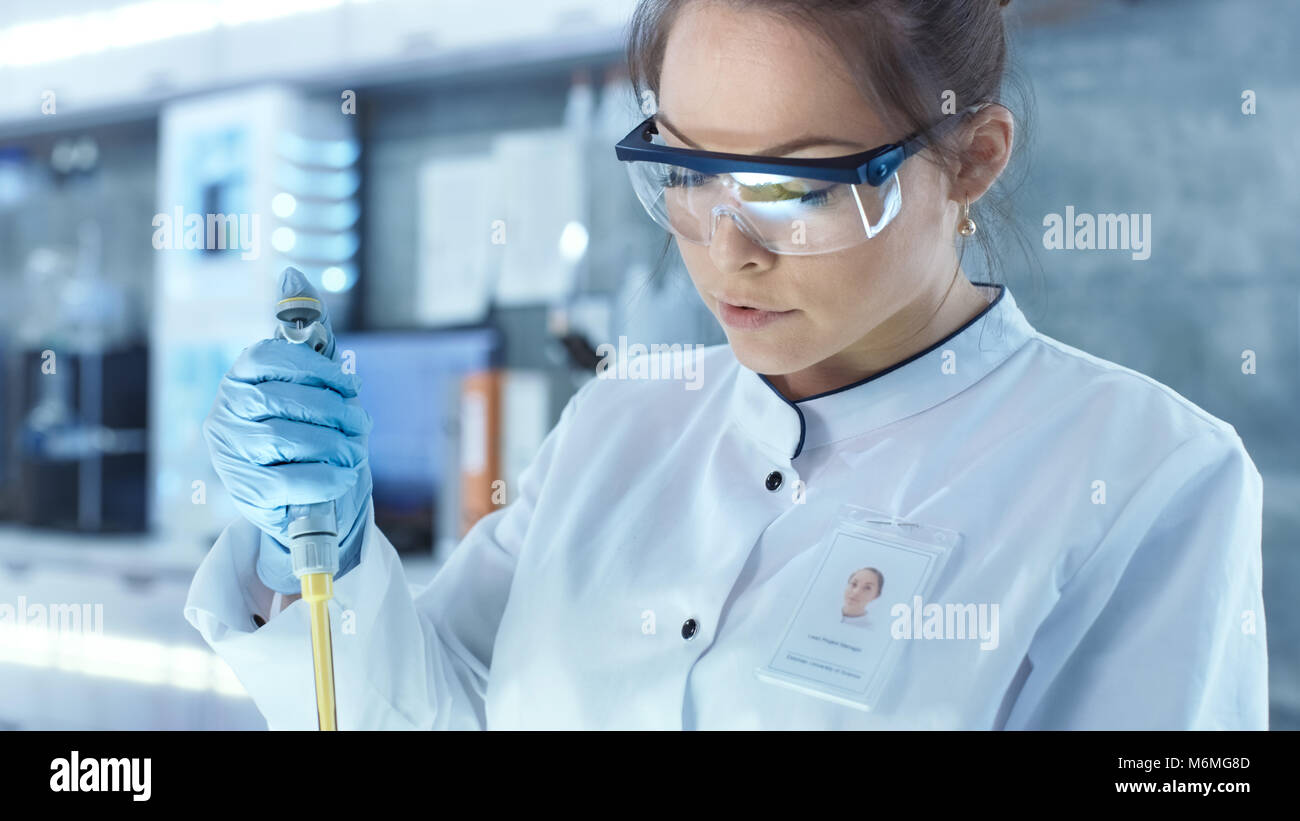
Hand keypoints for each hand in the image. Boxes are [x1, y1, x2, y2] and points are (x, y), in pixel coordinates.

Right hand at [203, 336, 372, 591]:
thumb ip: (309, 330)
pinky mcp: (244, 490)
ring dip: (333, 444)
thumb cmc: (312, 428)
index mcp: (240, 377)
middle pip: (284, 400)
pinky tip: (343, 476)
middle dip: (335, 411)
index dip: (317, 368)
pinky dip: (325, 478)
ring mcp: (230, 452)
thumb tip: (292, 274)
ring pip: (284, 438)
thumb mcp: (315, 380)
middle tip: (362, 423)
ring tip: (355, 451)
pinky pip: (288, 481)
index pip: (270, 356)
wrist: (305, 497)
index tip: (352, 385)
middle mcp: (225, 411)